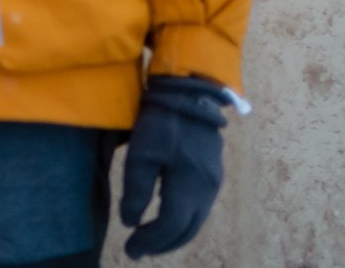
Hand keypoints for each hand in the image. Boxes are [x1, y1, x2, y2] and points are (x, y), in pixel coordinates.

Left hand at [120, 76, 230, 257]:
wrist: (189, 94)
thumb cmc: (162, 121)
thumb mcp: (141, 153)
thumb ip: (136, 189)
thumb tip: (130, 222)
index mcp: (191, 185)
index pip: (172, 226)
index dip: (151, 241)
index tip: (130, 249)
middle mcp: (208, 189)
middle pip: (188, 229)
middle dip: (163, 243)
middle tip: (137, 249)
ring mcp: (214, 181)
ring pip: (197, 220)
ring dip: (174, 234)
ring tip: (150, 239)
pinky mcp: (213, 172)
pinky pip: (200, 207)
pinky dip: (183, 220)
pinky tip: (167, 218)